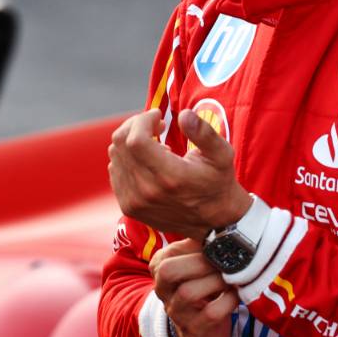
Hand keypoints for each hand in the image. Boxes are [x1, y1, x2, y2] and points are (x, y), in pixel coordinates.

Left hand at [108, 108, 251, 237]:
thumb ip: (204, 133)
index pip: (136, 140)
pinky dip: (126, 157)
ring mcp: (135, 201)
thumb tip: (184, 114)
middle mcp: (148, 191)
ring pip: (115, 155)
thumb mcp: (222, 155)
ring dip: (130, 140)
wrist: (213, 222)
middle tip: (155, 124)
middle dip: (136, 125)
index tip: (158, 116)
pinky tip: (147, 160)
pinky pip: (115, 169)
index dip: (143, 120)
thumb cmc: (218, 183)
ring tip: (155, 144)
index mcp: (170, 177)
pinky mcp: (128, 207)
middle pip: (121, 144)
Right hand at [150, 238, 236, 336]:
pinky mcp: (194, 330)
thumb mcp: (194, 263)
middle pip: (168, 271)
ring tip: (232, 276)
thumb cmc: (201, 285)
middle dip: (200, 262)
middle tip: (223, 261)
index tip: (219, 244)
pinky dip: (228, 301)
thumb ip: (201, 244)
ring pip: (188, 293)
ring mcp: (176, 312)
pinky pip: (211, 313)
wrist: (199, 330)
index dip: (196, 245)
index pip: (170, 251)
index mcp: (159, 266)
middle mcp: (162, 289)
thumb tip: (224, 224)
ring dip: (215, 281)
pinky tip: (236, 294)